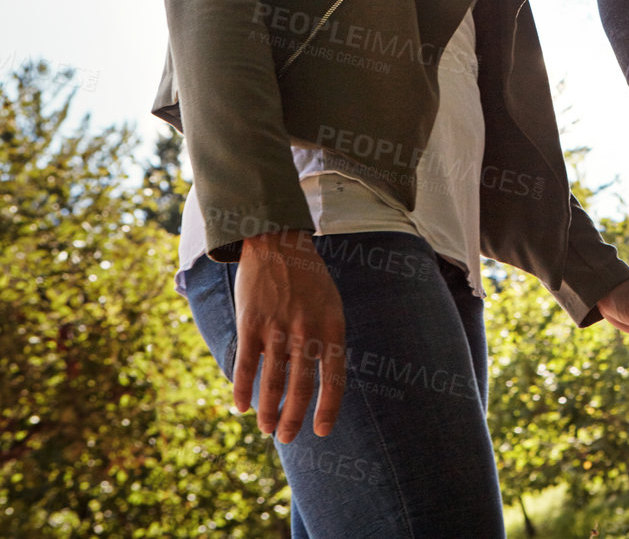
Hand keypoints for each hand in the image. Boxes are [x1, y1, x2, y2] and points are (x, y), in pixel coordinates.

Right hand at [232, 229, 346, 443]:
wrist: (278, 244)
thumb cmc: (308, 280)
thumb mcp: (330, 305)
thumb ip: (325, 340)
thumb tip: (316, 377)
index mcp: (332, 327)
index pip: (333, 378)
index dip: (327, 407)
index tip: (321, 432)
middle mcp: (307, 331)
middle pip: (300, 386)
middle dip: (293, 418)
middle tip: (287, 439)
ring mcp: (277, 328)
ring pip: (272, 381)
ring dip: (269, 410)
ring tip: (267, 430)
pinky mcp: (251, 324)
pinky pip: (245, 365)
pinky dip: (242, 390)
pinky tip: (241, 407)